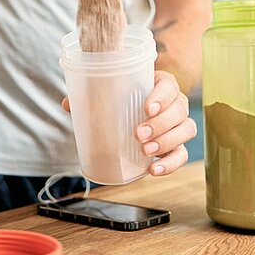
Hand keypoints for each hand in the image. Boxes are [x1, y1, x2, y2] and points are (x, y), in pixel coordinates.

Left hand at [60, 70, 196, 176]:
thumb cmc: (123, 99)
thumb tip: (68, 104)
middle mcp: (175, 102)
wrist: (134, 113)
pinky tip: (154, 170)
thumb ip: (90, 96)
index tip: (146, 108)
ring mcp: (179, 124)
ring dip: (167, 141)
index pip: (170, 85)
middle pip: (180, 109)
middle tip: (138, 134)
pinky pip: (182, 154)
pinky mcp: (177, 145)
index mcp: (161, 84)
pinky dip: (171, 164)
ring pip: (186, 130)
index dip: (162, 96)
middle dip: (161, 124)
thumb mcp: (109, 94)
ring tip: (145, 151)